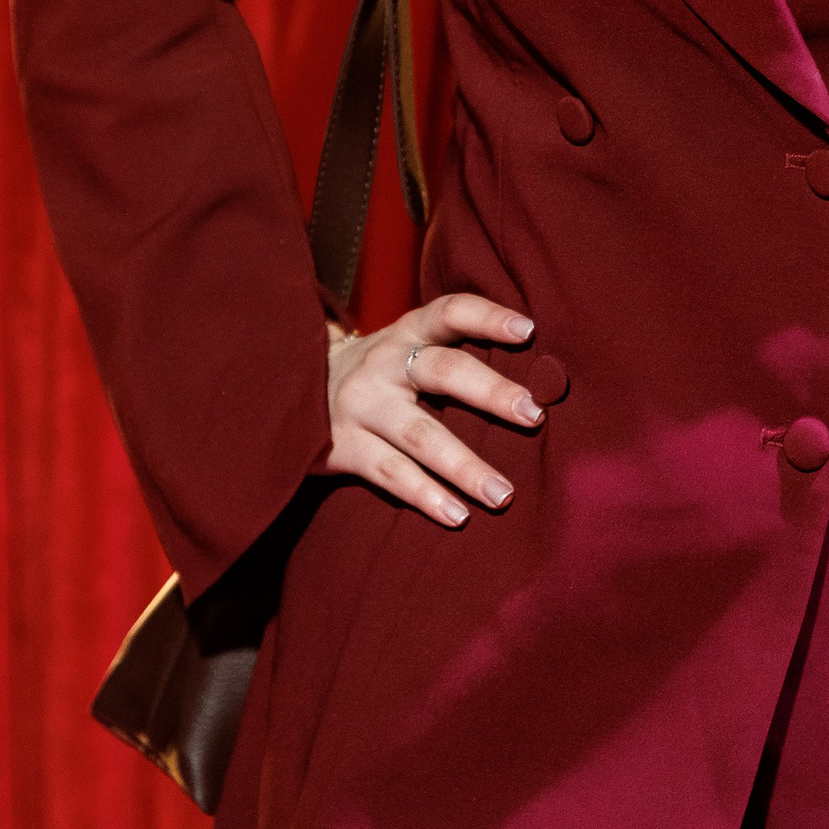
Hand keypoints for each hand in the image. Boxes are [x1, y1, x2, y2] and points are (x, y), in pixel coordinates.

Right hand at [319, 292, 544, 525]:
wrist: (292, 390)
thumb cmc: (377, 373)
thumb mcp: (404, 349)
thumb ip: (450, 355)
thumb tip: (535, 380)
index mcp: (406, 333)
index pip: (448, 311)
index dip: (487, 317)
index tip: (528, 330)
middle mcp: (383, 363)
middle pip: (442, 371)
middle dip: (491, 392)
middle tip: (534, 415)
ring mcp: (360, 405)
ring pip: (420, 434)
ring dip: (465, 466)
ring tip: (503, 494)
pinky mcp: (341, 447)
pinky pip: (390, 473)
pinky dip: (426, 496)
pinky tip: (457, 516)